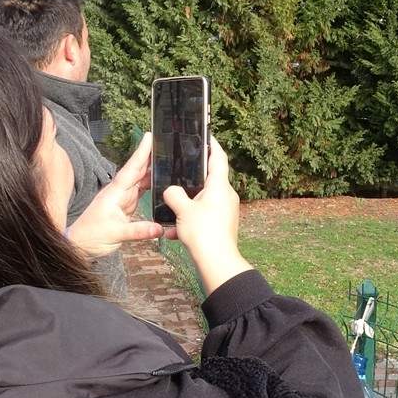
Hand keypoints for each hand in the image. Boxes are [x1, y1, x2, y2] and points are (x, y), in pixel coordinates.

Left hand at [67, 132, 164, 257]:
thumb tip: (159, 229)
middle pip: (137, 171)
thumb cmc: (91, 236)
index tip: (148, 137)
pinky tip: (160, 182)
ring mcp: (123, 199)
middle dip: (149, 156)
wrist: (79, 245)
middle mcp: (119, 192)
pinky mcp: (126, 207)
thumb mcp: (115, 235)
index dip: (140, 154)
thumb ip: (138, 231)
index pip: (130, 170)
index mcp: (115, 194)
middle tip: (164, 142)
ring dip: (152, 170)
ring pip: (140, 180)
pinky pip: (141, 192)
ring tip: (167, 159)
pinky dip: (151, 186)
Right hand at [162, 137, 251, 294]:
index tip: (207, 135)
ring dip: (188, 204)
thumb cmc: (204, 233)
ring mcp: (227, 210)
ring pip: (205, 200)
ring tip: (173, 209)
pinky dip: (191, 220)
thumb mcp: (182, 210)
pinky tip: (176, 232)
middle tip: (181, 171)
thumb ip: (174, 195)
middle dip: (194, 178)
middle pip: (211, 179)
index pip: (219, 157)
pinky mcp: (223, 224)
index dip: (212, 144)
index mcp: (220, 186)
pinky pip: (205, 216)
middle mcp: (227, 195)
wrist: (217, 262)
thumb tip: (171, 190)